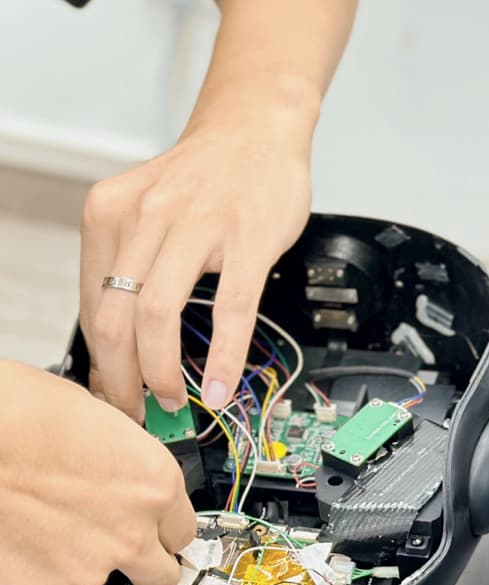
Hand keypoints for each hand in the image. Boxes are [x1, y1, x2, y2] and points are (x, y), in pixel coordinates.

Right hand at [0, 362, 194, 584]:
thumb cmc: (18, 413)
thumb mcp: (93, 416)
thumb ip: (122, 457)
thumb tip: (120, 464)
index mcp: (154, 486)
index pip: (184, 530)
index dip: (164, 526)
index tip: (155, 527)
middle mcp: (130, 534)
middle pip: (162, 575)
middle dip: (147, 564)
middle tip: (117, 542)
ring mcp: (86, 568)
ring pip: (99, 576)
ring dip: (83, 557)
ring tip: (47, 519)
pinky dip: (39, 567)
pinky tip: (23, 532)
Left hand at [79, 105, 312, 421]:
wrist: (254, 127)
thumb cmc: (203, 182)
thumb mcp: (144, 215)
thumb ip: (128, 274)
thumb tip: (120, 353)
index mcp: (110, 215)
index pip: (92, 307)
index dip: (100, 364)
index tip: (112, 395)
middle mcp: (145, 217)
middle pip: (115, 318)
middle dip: (122, 380)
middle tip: (137, 410)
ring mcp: (197, 225)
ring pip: (158, 315)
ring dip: (161, 372)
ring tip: (174, 400)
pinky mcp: (246, 237)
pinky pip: (230, 308)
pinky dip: (223, 357)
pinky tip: (219, 386)